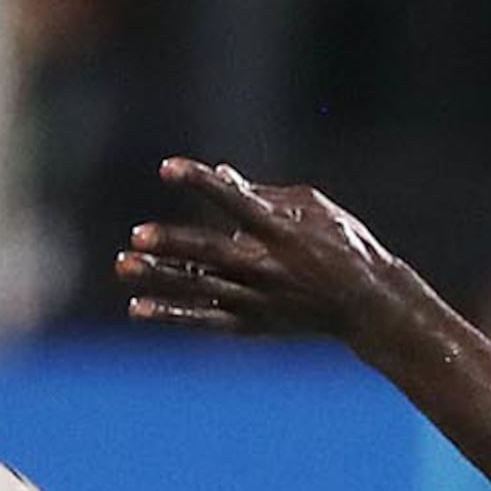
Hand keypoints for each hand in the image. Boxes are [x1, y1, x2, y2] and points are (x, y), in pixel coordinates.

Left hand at [114, 158, 428, 345]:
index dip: (202, 183)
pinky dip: (173, 314)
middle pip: (212, 253)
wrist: (368, 304)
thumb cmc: (342, 244)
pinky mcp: (252, 323)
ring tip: (123, 265)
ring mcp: (258, 298)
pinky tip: (138, 307)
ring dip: (160, 277)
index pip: (235, 202)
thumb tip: (220, 174)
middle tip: (137, 235)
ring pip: (200, 287)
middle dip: (175, 244)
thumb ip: (263, 193)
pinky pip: (206, 318)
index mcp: (283, 230)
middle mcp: (267, 266)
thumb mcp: (313, 208)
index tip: (168, 168)